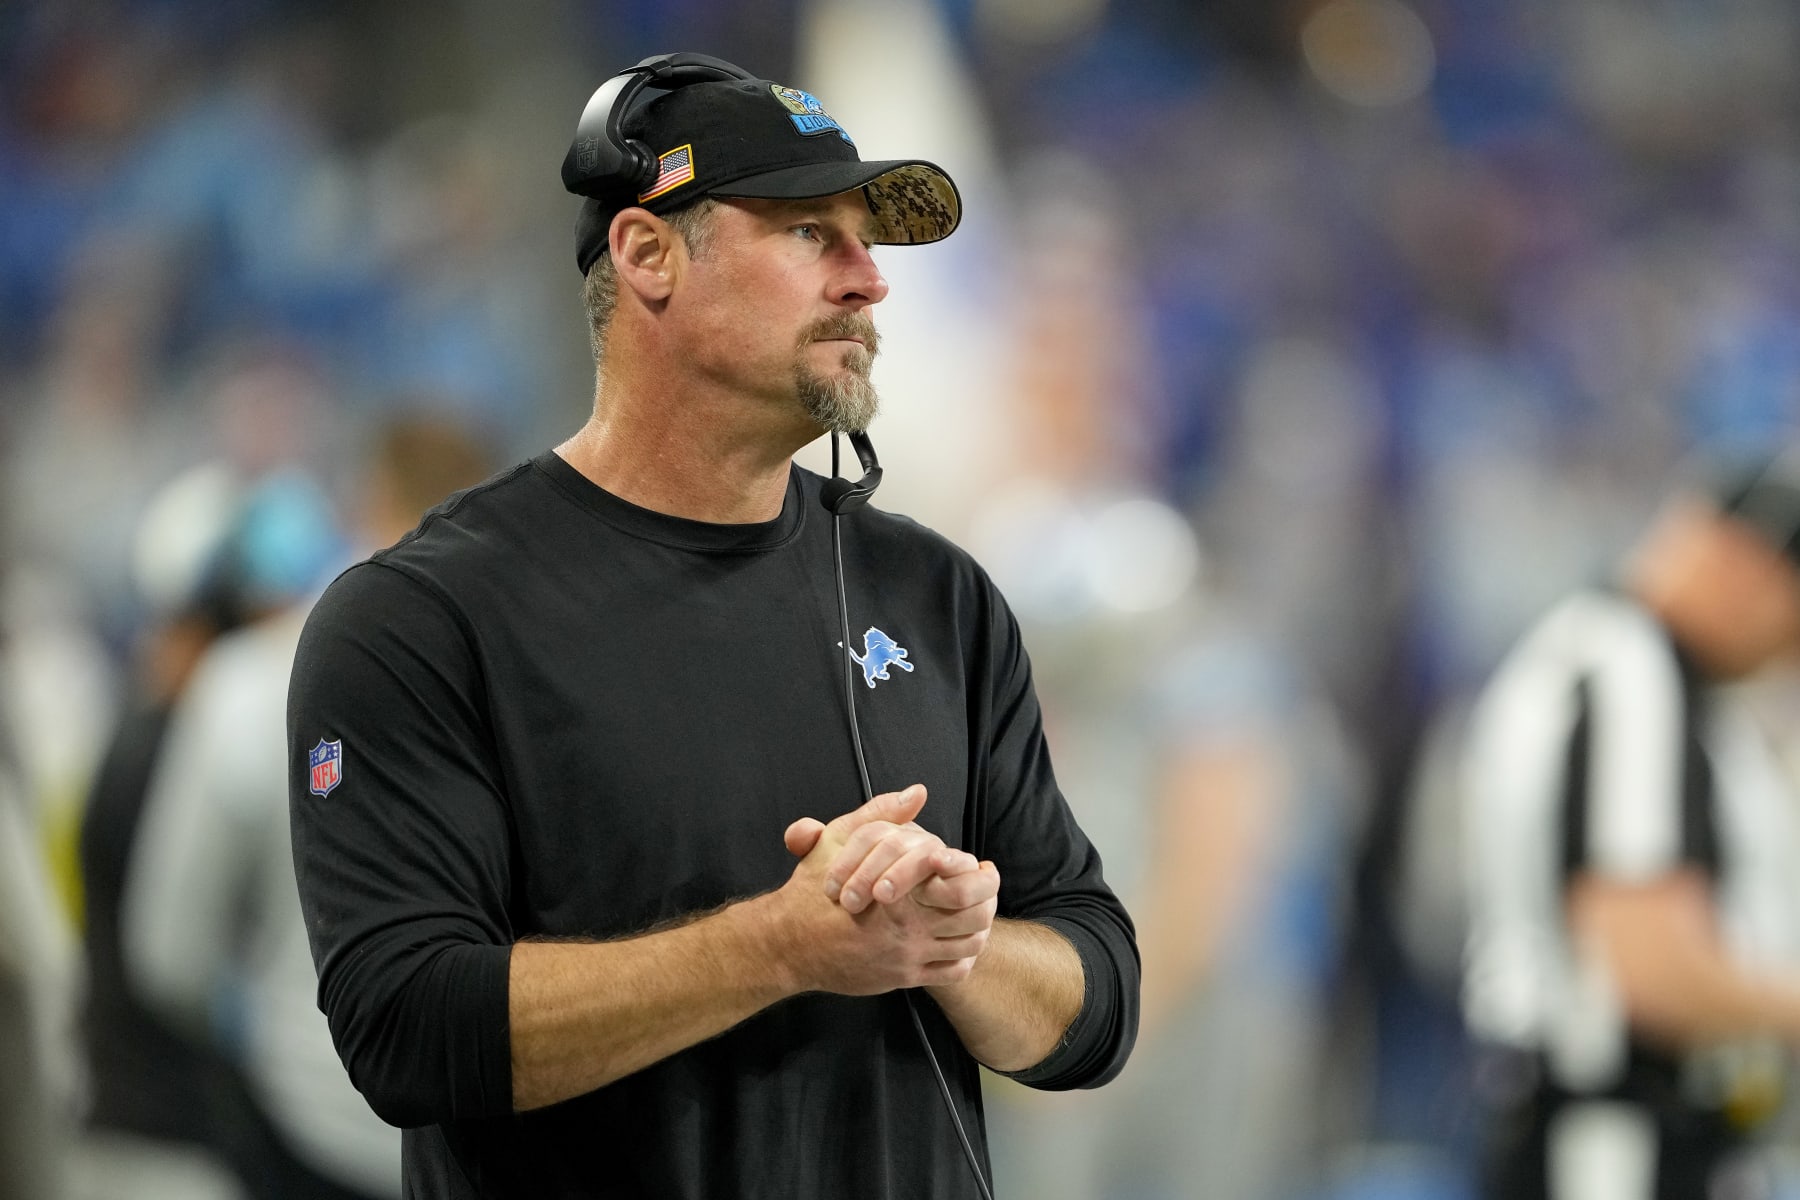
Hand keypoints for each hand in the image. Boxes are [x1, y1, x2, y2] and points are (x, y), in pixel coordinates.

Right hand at [770, 786, 999, 994]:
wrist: (788, 943)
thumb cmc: (812, 890)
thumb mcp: (840, 839)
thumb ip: (880, 814)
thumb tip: (917, 792)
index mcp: (901, 890)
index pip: (963, 884)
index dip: (981, 876)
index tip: (981, 867)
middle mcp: (910, 926)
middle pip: (975, 916)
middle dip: (988, 901)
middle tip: (987, 888)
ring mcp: (909, 955)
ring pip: (968, 945)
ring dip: (980, 928)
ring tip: (979, 913)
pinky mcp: (903, 978)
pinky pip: (951, 972)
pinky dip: (964, 957)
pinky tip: (959, 942)